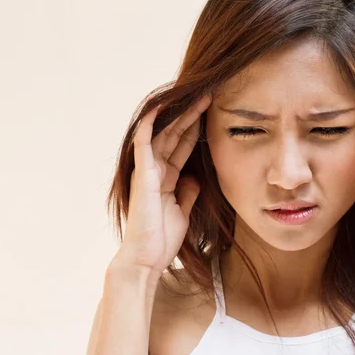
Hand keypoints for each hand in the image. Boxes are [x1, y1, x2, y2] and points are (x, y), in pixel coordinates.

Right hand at [113, 93, 211, 274]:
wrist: (147, 257)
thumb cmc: (161, 238)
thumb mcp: (182, 211)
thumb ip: (187, 192)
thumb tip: (194, 178)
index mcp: (166, 178)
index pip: (182, 147)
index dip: (195, 130)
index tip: (212, 114)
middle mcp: (155, 170)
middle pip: (174, 136)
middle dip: (191, 117)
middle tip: (209, 97)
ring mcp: (147, 170)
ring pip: (163, 134)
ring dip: (179, 116)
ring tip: (198, 98)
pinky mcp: (142, 174)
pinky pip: (144, 143)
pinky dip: (150, 124)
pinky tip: (160, 108)